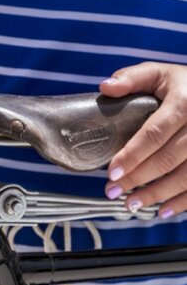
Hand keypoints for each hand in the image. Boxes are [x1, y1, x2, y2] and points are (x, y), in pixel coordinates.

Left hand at [100, 62, 186, 218]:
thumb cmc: (184, 83)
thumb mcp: (160, 73)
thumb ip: (132, 78)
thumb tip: (105, 87)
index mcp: (184, 103)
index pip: (154, 134)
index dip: (132, 155)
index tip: (112, 172)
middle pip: (167, 159)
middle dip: (138, 179)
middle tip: (112, 191)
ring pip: (186, 176)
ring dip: (157, 194)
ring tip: (131, 204)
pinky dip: (183, 202)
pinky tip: (163, 211)